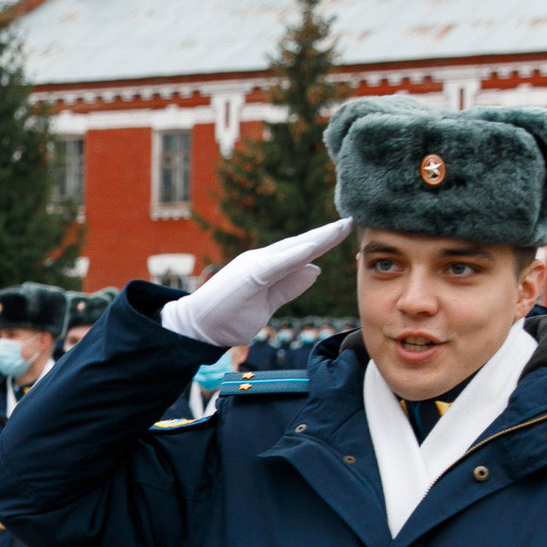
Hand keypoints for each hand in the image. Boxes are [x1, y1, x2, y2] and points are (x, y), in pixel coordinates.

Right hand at [159, 219, 351, 347]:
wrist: (196, 325)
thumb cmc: (229, 316)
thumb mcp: (267, 303)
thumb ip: (289, 286)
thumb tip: (316, 269)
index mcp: (266, 267)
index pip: (300, 252)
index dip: (323, 241)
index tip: (345, 230)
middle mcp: (262, 260)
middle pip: (300, 245)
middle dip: (326, 234)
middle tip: (350, 221)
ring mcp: (255, 265)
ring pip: (292, 249)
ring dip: (318, 238)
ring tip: (341, 227)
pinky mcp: (250, 276)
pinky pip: (279, 263)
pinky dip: (298, 254)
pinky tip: (315, 247)